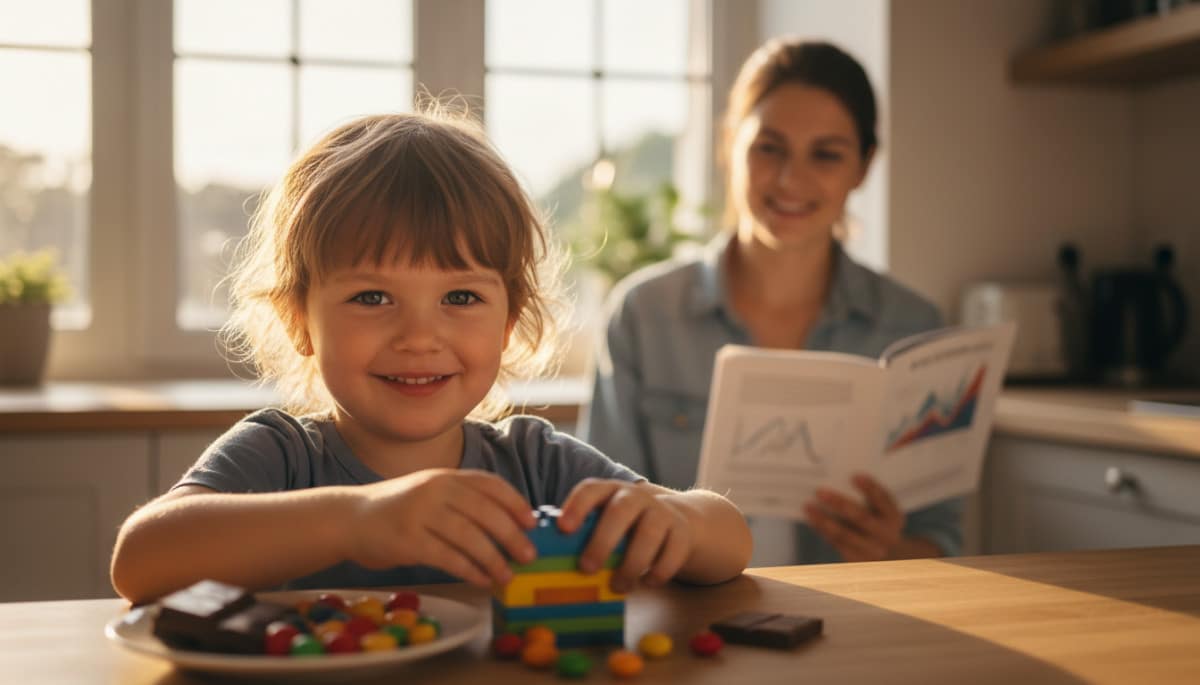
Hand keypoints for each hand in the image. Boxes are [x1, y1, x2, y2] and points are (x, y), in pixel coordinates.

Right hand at [345, 469, 536, 586]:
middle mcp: (435, 490)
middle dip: (512, 535)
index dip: (515, 503)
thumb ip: (461, 501)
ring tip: (507, 575)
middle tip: (529, 555)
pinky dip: (470, 570)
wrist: (349, 518)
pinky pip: (448, 557)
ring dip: (493, 559)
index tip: (532, 522)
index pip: (490, 484)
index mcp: (445, 477)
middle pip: (486, 512)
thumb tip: (508, 525)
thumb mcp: (430, 493)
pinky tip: (481, 580)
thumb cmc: (398, 510)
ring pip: (470, 537)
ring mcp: (420, 514)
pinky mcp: (408, 541)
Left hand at [559, 479, 691, 593]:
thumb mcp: (607, 522)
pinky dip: (660, 570)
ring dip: (631, 563)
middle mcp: (636, 497)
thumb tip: (549, 559)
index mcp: (610, 491)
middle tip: (586, 569)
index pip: (591, 490)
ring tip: (618, 586)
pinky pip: (674, 551)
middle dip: (602, 540)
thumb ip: (585, 534)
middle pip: (620, 511)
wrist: (678, 521)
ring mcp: (661, 512)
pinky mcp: (682, 532)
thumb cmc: (628, 527)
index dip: (576, 506)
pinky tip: (647, 582)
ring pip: (649, 533)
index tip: (563, 528)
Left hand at [803, 474, 903, 561]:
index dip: (870, 488)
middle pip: (861, 518)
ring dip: (824, 520)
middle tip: (819, 491)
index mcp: (894, 516)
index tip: (854, 476)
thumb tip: (836, 480)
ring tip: (808, 506)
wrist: (888, 555)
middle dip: (840, 503)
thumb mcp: (881, 510)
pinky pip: (837, 544)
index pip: (883, 499)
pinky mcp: (856, 560)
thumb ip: (867, 496)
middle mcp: (886, 535)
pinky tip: (812, 519)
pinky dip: (822, 530)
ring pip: (845, 534)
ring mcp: (872, 550)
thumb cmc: (878, 522)